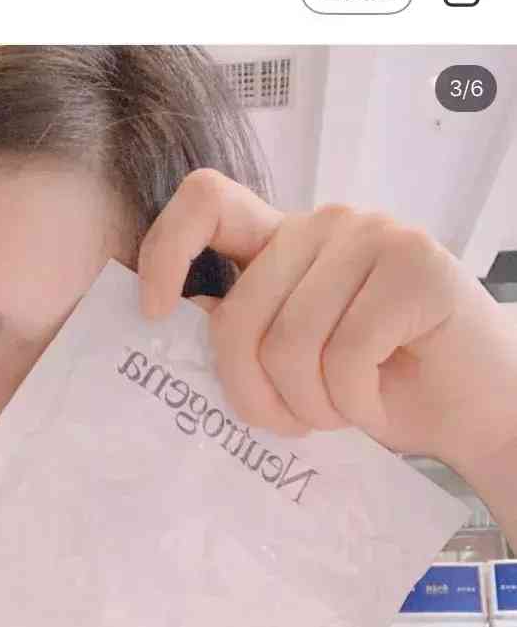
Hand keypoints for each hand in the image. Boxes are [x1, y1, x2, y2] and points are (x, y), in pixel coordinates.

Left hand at [137, 169, 516, 474]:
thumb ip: (246, 331)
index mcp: (284, 243)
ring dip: (311, 408)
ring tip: (341, 414)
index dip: (165, 251)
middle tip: (293, 425)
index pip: (207, 202)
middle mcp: (324, 225)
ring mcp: (373, 237)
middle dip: (255, 396)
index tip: (152, 315)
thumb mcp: (296, 362)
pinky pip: (344, 357)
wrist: (473, 407)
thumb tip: (178, 322)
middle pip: (239, 316)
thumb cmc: (381, 386)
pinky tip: (376, 406)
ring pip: (289, 344)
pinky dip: (353, 406)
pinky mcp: (415, 268)